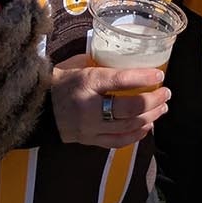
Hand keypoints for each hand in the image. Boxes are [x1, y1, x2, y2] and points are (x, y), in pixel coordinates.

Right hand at [51, 55, 168, 148]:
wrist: (36, 106)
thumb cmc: (60, 80)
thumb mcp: (78, 64)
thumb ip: (102, 64)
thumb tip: (128, 60)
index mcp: (86, 82)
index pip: (121, 80)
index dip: (144, 78)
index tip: (160, 75)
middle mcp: (89, 107)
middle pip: (130, 107)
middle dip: (153, 101)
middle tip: (166, 93)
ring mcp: (89, 127)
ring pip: (128, 126)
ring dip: (150, 117)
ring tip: (162, 108)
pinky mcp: (89, 140)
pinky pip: (118, 141)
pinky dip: (136, 135)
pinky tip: (147, 126)